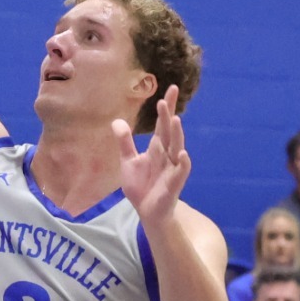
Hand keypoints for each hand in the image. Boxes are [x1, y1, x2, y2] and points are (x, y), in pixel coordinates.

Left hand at [114, 85, 192, 227]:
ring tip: (175, 119)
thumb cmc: (141, 186)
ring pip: (176, 148)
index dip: (166, 107)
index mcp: (157, 147)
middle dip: (169, 116)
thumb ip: (125, 142)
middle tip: (167, 99)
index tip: (171, 89)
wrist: (146, 211)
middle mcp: (167, 154)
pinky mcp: (174, 184)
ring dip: (177, 134)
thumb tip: (117, 121)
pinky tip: (182, 154)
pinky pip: (180, 172)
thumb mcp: (128, 161)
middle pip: (169, 132)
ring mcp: (172, 168)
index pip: (162, 124)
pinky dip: (182, 163)